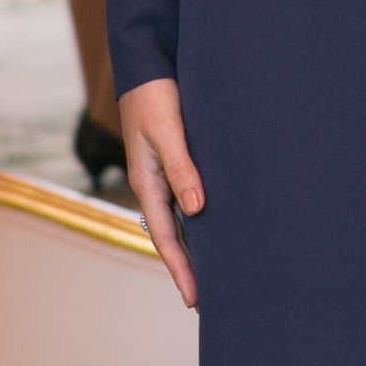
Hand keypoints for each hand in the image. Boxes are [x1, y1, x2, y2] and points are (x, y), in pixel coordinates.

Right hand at [119, 78, 202, 308]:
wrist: (146, 64)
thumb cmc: (155, 96)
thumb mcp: (167, 132)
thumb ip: (182, 168)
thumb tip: (197, 209)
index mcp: (147, 183)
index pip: (167, 238)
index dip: (182, 270)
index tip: (196, 300)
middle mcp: (155, 184)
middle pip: (174, 237)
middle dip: (189, 268)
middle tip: (210, 300)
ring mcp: (164, 174)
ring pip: (182, 221)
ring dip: (197, 247)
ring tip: (218, 274)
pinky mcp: (176, 161)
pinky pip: (189, 200)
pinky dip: (201, 221)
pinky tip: (218, 228)